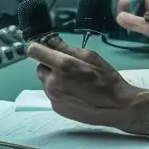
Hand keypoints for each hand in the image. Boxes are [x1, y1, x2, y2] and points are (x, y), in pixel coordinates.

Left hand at [26, 41, 148, 135]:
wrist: (114, 107)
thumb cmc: (105, 77)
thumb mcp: (90, 56)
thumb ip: (67, 48)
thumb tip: (50, 41)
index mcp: (62, 65)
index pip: (34, 51)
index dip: (38, 47)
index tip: (45, 47)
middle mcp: (52, 82)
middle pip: (39, 67)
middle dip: (49, 63)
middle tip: (66, 65)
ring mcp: (52, 97)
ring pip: (45, 81)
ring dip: (53, 77)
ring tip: (73, 80)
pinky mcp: (56, 108)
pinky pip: (51, 93)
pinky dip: (58, 90)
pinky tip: (74, 92)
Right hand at [114, 0, 148, 48]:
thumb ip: (134, 23)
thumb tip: (119, 17)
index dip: (122, 9)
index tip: (122, 21)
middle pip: (132, 2)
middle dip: (127, 14)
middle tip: (129, 27)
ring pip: (137, 7)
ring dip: (133, 17)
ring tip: (134, 29)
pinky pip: (143, 11)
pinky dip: (140, 18)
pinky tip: (143, 28)